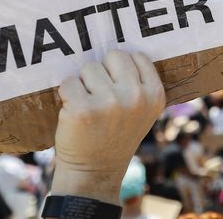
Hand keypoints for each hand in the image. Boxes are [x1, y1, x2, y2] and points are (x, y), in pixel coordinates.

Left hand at [50, 51, 165, 204]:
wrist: (94, 172)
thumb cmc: (116, 135)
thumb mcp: (142, 111)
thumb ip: (139, 83)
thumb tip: (120, 50)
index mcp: (155, 94)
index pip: (136, 56)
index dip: (122, 70)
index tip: (118, 89)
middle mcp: (136, 97)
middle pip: (114, 56)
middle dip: (103, 72)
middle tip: (101, 97)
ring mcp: (109, 102)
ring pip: (89, 67)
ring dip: (84, 84)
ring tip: (89, 106)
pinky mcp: (82, 109)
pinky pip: (68, 82)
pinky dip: (67, 94)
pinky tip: (75, 112)